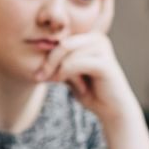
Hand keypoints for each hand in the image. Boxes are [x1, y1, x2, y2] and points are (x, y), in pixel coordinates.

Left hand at [34, 31, 148, 148]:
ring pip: (68, 51)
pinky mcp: (105, 63)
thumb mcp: (69, 74)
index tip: (38, 73)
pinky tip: (61, 81)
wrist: (112, 110)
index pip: (61, 40)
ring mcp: (103, 49)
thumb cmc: (90, 91)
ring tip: (54, 82)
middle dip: (48, 61)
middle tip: (40, 77)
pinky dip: (65, 72)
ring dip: (56, 68)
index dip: (47, 55)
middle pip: (63, 43)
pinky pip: (76, 63)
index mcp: (89, 39)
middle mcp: (98, 39)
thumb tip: (36, 49)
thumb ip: (57, 63)